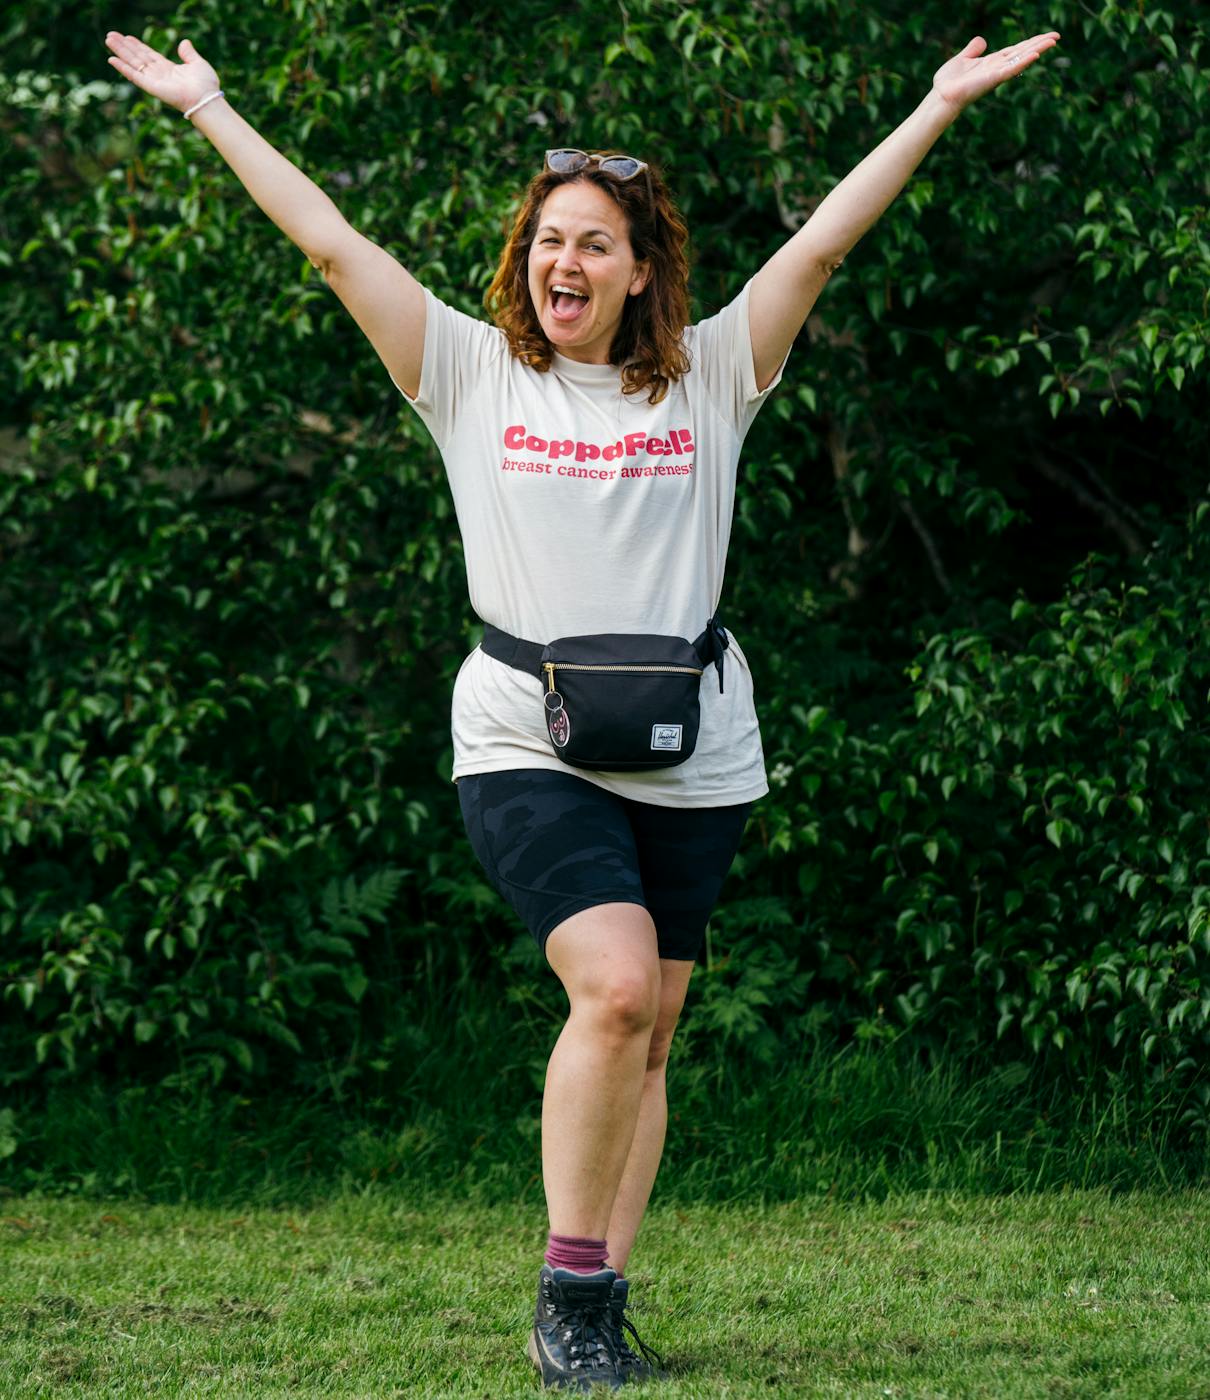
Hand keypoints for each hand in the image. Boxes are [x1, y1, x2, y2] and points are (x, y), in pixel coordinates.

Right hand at [104, 32, 220, 114]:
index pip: (149, 55)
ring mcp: (154, 81)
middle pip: (138, 57)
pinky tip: (112, 60)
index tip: (127, 37)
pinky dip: (123, 68)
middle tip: (111, 35)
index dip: (138, 46)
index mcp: (169, 69)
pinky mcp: (151, 87)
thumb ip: (189, 53)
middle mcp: (160, 74)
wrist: (206, 99)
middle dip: (124, 46)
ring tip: (108, 40)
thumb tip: (184, 42)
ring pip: (133, 63)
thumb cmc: (206, 85)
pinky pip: (134, 76)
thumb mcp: (198, 63)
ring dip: (120, 52)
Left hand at [932, 32, 1060, 112]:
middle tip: (1056, 36)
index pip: (1015, 50)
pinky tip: (1035, 55)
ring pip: (1021, 59)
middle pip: (1022, 53)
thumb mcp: (962, 59)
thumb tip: (982, 40)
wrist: (941, 97)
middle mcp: (997, 68)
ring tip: (1053, 41)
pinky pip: (1011, 69)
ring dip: (1037, 50)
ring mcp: (996, 74)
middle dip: (1039, 44)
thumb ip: (973, 50)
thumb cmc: (948, 83)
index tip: (1044, 37)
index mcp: (992, 63)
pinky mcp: (993, 79)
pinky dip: (1023, 62)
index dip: (1029, 43)